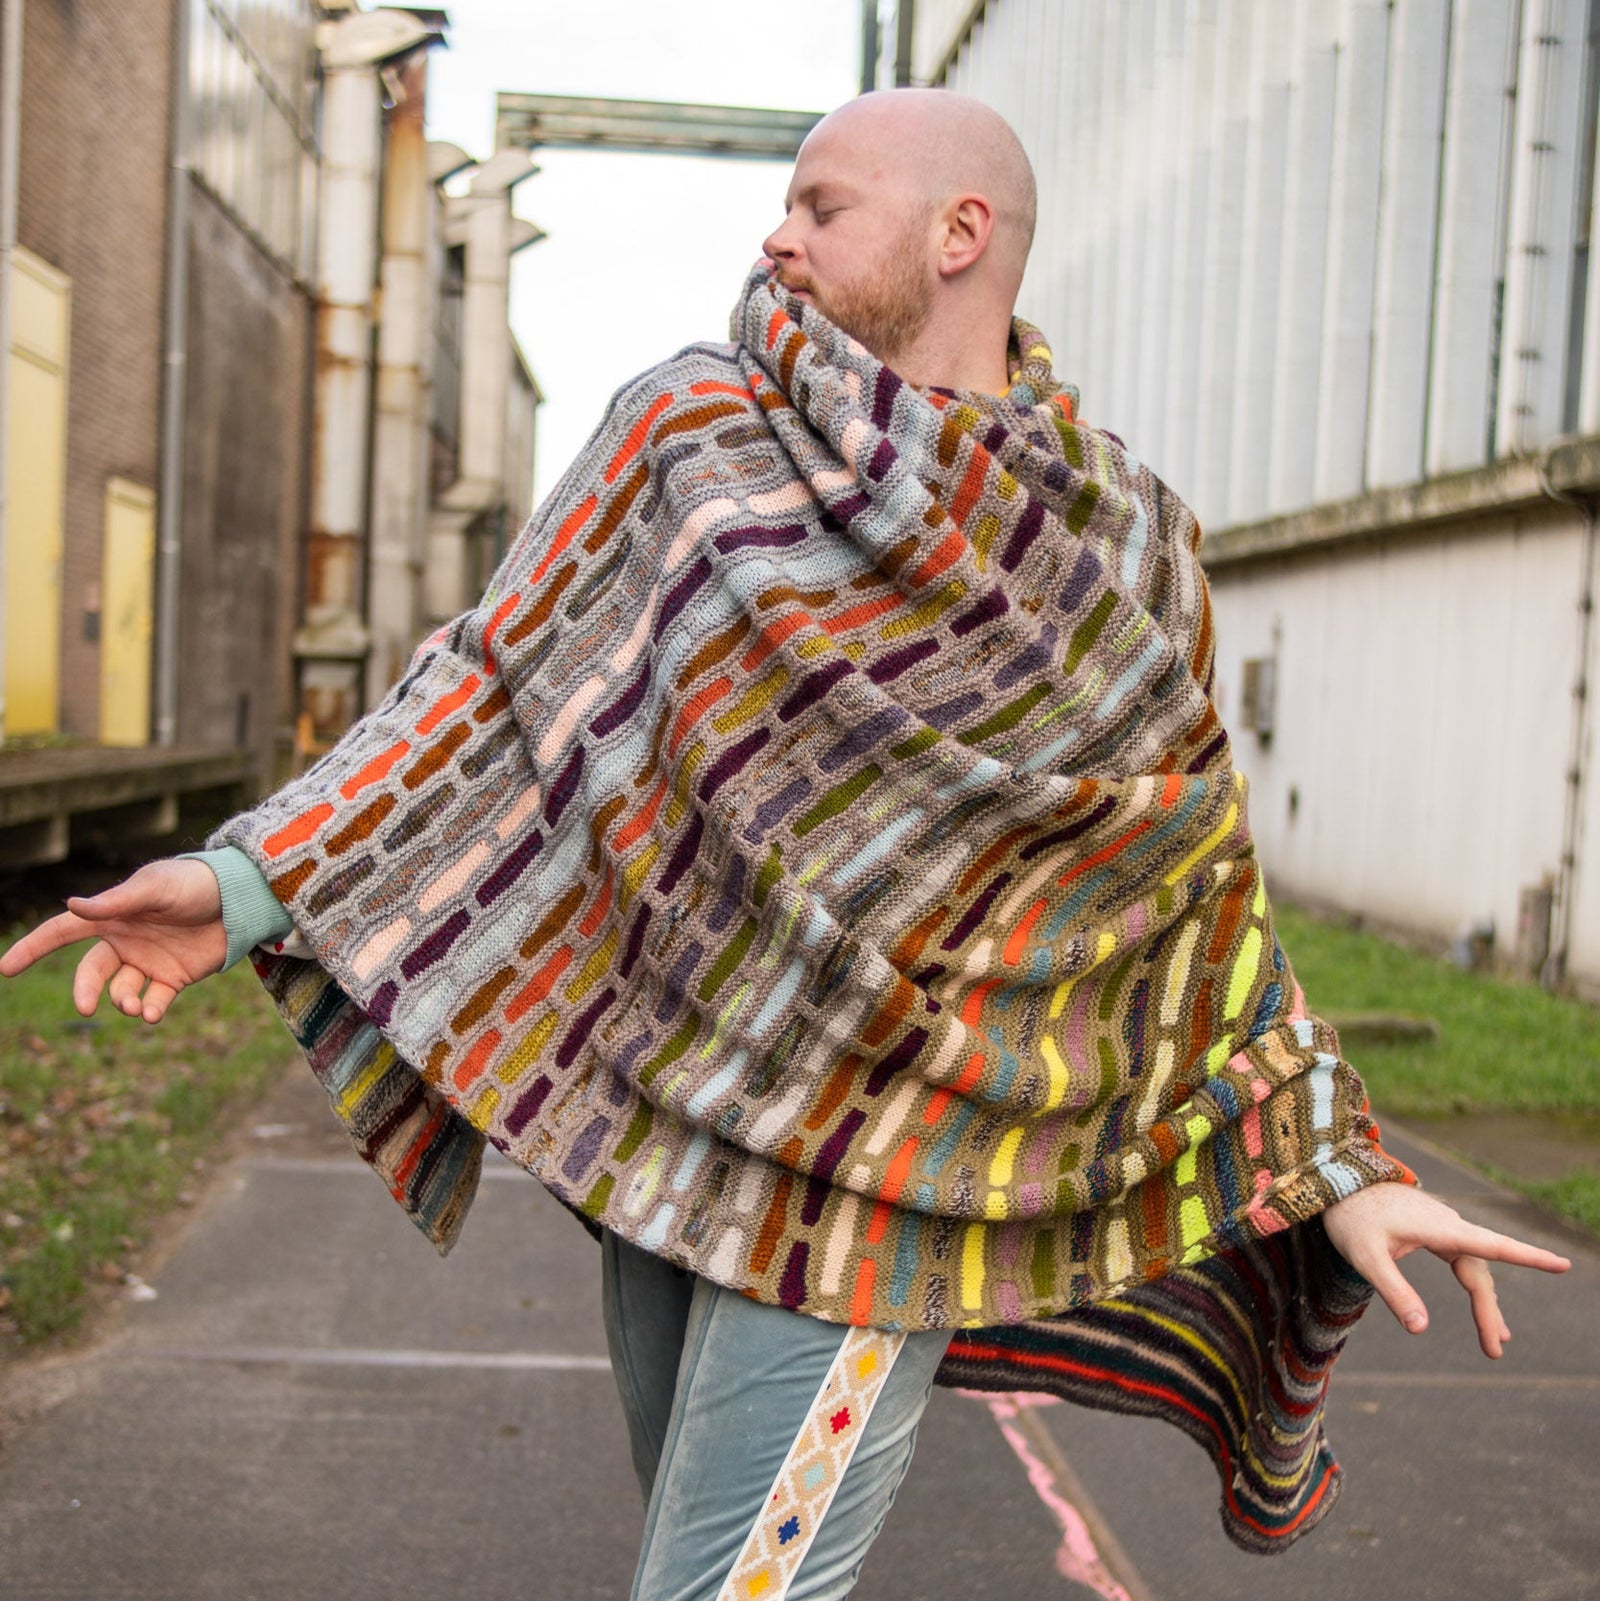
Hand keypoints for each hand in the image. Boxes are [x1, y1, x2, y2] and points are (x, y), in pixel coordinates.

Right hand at [0, 858, 227, 1023]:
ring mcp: (149, 961)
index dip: (32, 948)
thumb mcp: (156, 887)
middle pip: (91, 972)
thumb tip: (72, 906)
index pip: (62, 932)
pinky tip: (153, 1014)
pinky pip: (154, 1001)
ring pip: (122, 991)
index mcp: (111, 916)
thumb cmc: (194, 884)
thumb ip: (117, 901)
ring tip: (136, 1006)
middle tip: (86, 1008)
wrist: (240, 898)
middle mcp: (124, 941)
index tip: (5, 969)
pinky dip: (151, 1011)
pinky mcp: (174, 977)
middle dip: (86, 991)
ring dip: (123, 1002)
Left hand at [1322, 1181, 1570, 1358]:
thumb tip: (1421, 1329)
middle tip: (1495, 1350)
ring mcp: (1443, 1227)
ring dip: (1484, 1303)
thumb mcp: (1366, 1257)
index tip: (1562, 1265)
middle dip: (1488, 1311)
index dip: (1528, 1258)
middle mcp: (1448, 1225)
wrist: (1337, 1184)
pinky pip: (1464, 1261)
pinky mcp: (1434, 1230)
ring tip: (1497, 1341)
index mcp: (1439, 1228)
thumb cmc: (1351, 1218)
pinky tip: (1482, 1306)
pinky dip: (1474, 1286)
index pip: (1492, 1246)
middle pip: (1480, 1272)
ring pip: (1474, 1268)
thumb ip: (1394, 1290)